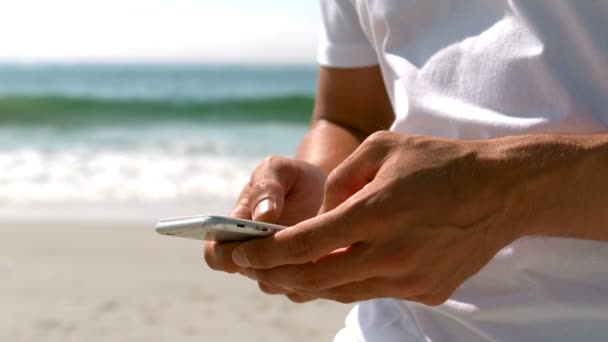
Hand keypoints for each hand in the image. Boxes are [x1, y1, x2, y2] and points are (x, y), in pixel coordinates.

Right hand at [204, 156, 325, 301]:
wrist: (325, 192)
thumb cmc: (294, 180)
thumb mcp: (278, 170)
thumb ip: (266, 186)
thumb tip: (262, 215)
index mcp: (233, 230)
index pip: (216, 255)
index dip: (226, 254)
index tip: (249, 239)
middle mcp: (251, 257)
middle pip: (249, 272)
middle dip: (268, 257)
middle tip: (294, 237)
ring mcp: (276, 273)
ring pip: (277, 285)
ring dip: (294, 265)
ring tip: (316, 240)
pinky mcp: (303, 284)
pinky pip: (303, 291)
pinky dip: (315, 274)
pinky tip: (329, 251)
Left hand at [229, 131, 521, 304]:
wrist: (501, 190)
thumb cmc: (438, 162)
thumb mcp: (382, 148)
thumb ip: (340, 179)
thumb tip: (318, 212)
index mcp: (376, 212)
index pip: (305, 243)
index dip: (265, 252)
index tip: (238, 254)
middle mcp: (391, 253)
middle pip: (316, 277)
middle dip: (277, 275)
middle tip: (253, 270)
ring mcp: (410, 278)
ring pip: (342, 291)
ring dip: (308, 284)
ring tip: (284, 274)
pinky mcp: (427, 291)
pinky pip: (374, 291)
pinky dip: (348, 283)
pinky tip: (335, 271)